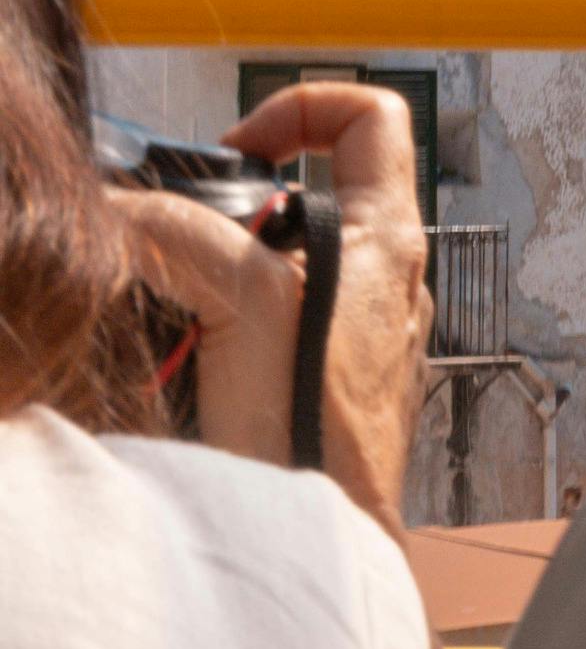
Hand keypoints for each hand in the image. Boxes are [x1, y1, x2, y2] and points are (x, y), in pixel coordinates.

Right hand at [104, 82, 429, 542]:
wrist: (325, 540)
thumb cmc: (312, 443)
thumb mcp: (243, 305)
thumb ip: (188, 239)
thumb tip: (129, 214)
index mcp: (387, 240)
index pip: (370, 117)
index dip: (298, 108)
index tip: (235, 148)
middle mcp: (392, 277)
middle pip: (311, 194)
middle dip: (235, 210)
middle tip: (184, 239)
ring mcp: (368, 330)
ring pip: (286, 263)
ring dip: (225, 274)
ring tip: (184, 308)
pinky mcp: (337, 379)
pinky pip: (278, 326)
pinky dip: (230, 326)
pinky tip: (194, 357)